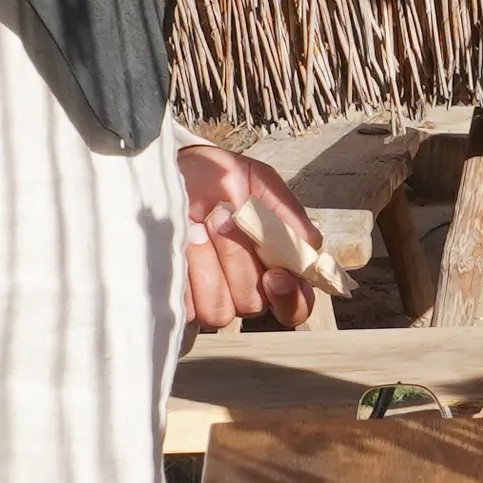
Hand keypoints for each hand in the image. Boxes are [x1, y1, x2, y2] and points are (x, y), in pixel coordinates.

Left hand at [176, 142, 325, 331]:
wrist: (171, 171)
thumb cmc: (218, 177)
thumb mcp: (258, 181)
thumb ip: (286, 212)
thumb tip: (311, 244)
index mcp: (277, 267)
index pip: (296, 306)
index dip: (289, 297)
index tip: (275, 274)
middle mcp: (247, 290)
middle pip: (253, 304)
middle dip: (237, 259)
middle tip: (222, 217)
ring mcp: (212, 299)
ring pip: (219, 311)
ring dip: (207, 264)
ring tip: (196, 227)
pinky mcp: (179, 302)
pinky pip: (186, 309)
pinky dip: (184, 273)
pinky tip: (180, 244)